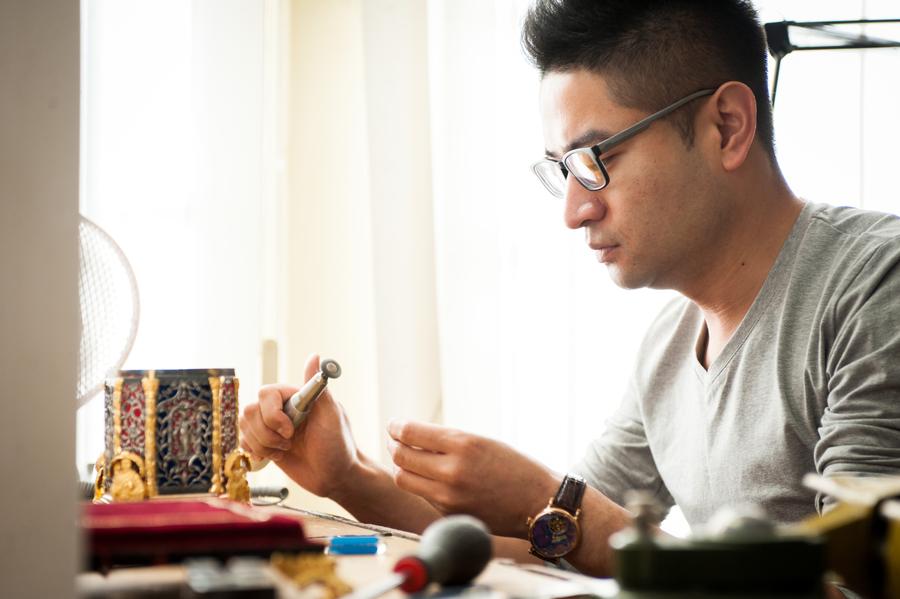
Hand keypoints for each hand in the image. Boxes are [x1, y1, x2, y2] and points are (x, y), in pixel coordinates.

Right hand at [240, 354, 360, 497]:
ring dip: (264, 445)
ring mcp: (270, 426)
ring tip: (287, 450)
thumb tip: (315, 356)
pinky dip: (257, 452)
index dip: (273, 414)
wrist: (335, 476)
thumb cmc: (338, 444)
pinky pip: (243, 442)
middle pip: (249, 411)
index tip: (291, 430)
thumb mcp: (332, 415)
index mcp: (294, 397)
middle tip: (291, 443)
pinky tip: (277, 456)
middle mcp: (280, 408)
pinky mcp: (265, 444)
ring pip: (244, 427)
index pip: (266, 394)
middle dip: (267, 433)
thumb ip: (317, 387)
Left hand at [387, 420, 558, 536]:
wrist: (538, 504)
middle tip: (396, 442)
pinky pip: (423, 495)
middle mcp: (452, 470)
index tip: (394, 425)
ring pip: (404, 479)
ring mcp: (449, 496)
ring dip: (402, 467)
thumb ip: (447, 440)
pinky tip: (431, 478)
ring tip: (408, 460)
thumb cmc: (514, 468)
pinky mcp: (449, 515)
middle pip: (400, 457)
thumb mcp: (482, 442)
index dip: (396, 427)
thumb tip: (411, 436)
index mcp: (463, 444)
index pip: (410, 433)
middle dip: (394, 446)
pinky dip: (421, 485)